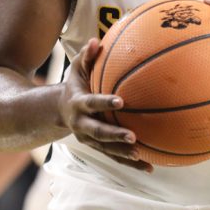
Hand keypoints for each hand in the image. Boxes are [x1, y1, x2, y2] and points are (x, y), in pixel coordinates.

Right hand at [58, 38, 153, 171]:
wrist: (60, 110)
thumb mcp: (76, 68)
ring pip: (107, 149)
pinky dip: (130, 164)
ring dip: (123, 154)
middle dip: (114, 136)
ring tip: (141, 156)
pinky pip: (114, 157)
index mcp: (78, 104)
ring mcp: (89, 139)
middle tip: (132, 137)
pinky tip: (149, 168)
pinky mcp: (97, 148)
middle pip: (98, 132)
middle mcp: (81, 125)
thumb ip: (86, 56)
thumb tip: (96, 41)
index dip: (104, 103)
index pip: (92, 104)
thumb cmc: (75, 84)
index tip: (121, 101)